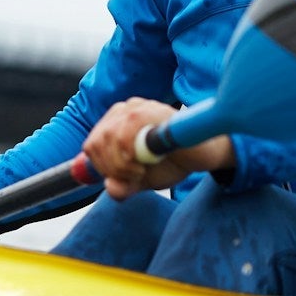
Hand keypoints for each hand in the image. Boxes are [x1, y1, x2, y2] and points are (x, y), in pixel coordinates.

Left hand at [82, 97, 234, 198]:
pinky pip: (125, 134)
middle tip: (132, 177)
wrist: (204, 153)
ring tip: (140, 171)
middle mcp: (125, 110)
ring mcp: (137, 107)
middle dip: (110, 168)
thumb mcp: (141, 180)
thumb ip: (122, 186)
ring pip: (108, 138)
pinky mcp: (151, 111)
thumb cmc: (173, 162)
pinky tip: (146, 162)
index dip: (101, 168)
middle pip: (96, 143)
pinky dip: (130, 156)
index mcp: (116, 123)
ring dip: (120, 164)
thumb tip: (110, 188)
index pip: (91, 145)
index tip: (121, 179)